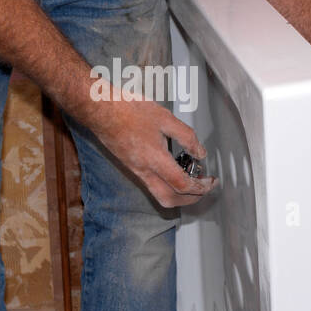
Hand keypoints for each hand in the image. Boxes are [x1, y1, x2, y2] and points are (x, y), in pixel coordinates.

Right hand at [85, 96, 217, 209]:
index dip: (200, 188)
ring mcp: (136, 171)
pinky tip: (173, 169)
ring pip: (159, 195)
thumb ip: (187, 137)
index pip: (182, 185)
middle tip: (203, 188)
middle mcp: (144, 171)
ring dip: (178, 194)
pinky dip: (167, 185)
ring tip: (191, 179)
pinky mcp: (131, 167)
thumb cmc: (129, 110)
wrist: (100, 110)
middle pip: (170, 200)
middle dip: (190, 200)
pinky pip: (151, 185)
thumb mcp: (165, 118)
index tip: (210, 182)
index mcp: (155, 160)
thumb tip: (200, 153)